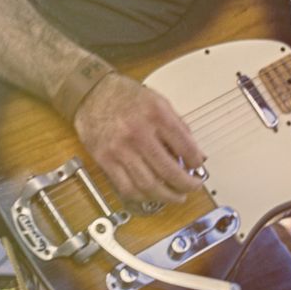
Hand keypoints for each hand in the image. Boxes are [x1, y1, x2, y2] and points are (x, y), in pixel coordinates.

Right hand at [72, 73, 205, 206]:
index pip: (185, 146)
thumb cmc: (126, 96)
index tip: (198, 167)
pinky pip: (126, 187)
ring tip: (176, 196)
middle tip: (192, 187)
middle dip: (185, 184)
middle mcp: (139, 133)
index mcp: (157, 115)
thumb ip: (179, 127)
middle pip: (168, 170)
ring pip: (148, 184)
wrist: (92, 93)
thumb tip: (196, 153)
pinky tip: (151, 195)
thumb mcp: (159, 102)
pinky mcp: (105, 160)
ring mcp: (120, 149)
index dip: (196, 162)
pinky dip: (142, 196)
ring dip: (166, 196)